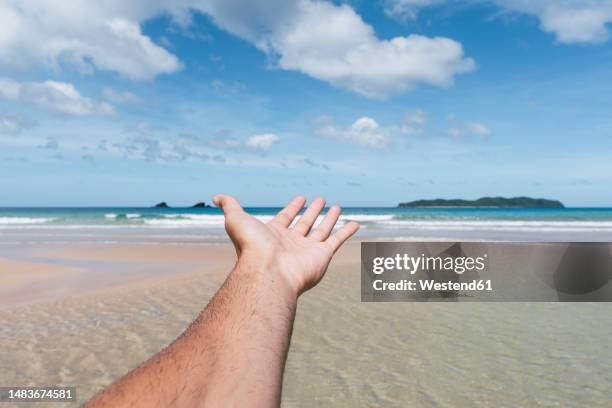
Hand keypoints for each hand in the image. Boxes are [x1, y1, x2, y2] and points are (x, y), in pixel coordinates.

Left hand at [213, 194, 358, 295]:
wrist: (267, 272)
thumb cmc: (251, 247)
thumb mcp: (236, 219)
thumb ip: (229, 206)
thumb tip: (216, 196)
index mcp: (273, 234)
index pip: (285, 218)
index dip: (292, 208)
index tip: (301, 198)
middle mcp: (291, 243)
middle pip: (304, 223)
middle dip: (312, 211)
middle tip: (320, 199)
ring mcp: (307, 250)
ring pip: (321, 230)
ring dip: (329, 218)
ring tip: (337, 206)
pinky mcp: (322, 256)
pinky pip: (337, 241)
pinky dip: (346, 232)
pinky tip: (355, 223)